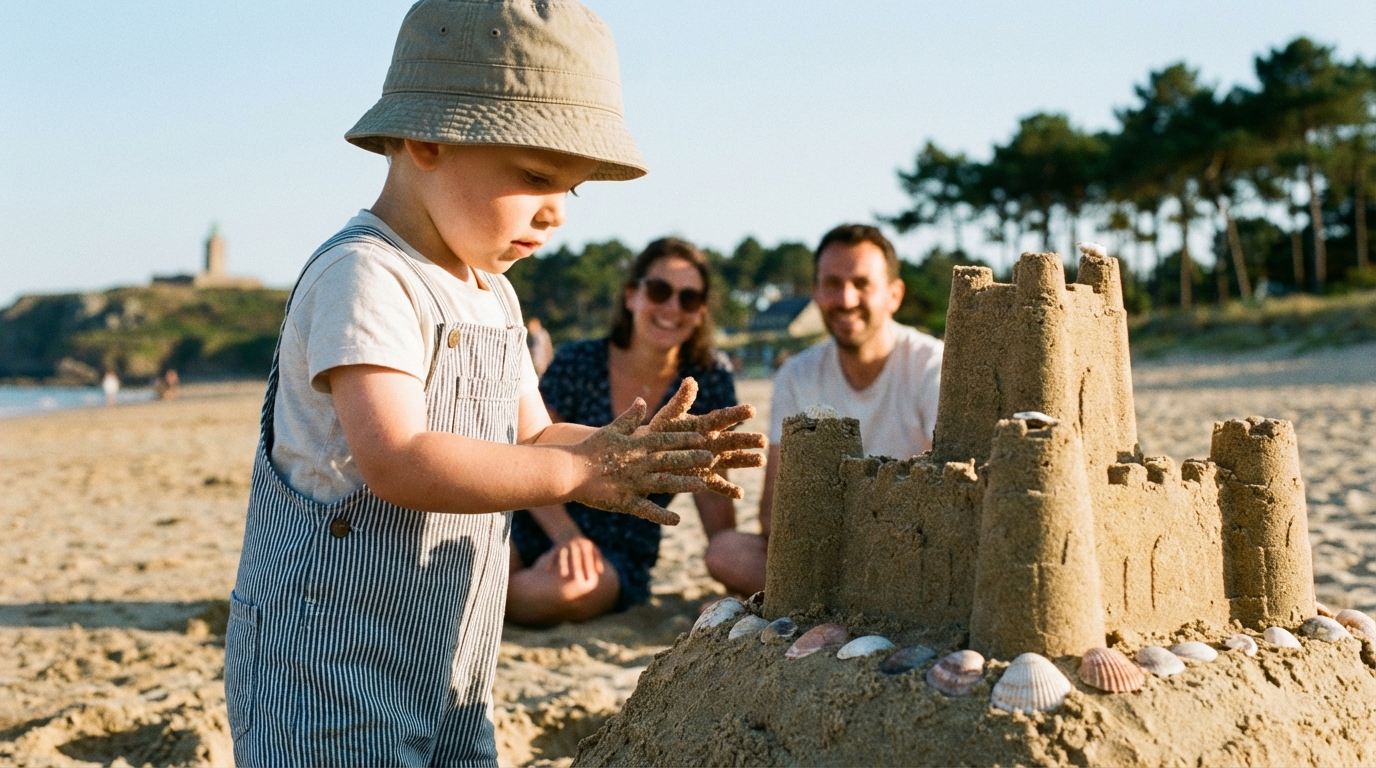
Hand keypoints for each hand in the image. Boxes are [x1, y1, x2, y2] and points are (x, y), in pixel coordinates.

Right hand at [540, 535, 604, 587]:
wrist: (567, 534)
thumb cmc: (583, 547)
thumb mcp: (591, 549)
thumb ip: (597, 560)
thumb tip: (600, 572)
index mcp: (586, 544)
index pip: (588, 555)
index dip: (589, 565)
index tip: (590, 576)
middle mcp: (575, 543)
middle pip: (576, 556)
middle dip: (577, 567)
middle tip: (579, 578)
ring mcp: (565, 545)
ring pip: (563, 555)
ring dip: (563, 565)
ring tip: (564, 575)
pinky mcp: (556, 546)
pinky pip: (552, 555)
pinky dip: (550, 562)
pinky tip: (547, 571)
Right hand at [570, 398, 712, 524]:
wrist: (567, 470)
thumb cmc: (588, 449)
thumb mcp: (611, 429)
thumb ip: (629, 417)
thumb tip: (641, 400)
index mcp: (635, 446)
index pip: (664, 440)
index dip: (684, 439)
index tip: (702, 438)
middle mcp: (637, 463)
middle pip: (668, 460)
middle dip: (690, 458)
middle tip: (711, 458)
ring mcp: (632, 483)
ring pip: (662, 483)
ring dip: (682, 484)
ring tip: (701, 485)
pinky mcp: (624, 501)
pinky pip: (645, 510)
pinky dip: (661, 516)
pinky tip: (676, 520)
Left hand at [640, 378, 766, 498]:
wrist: (649, 453)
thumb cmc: (659, 431)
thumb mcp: (668, 415)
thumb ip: (681, 400)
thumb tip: (691, 380)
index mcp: (705, 425)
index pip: (724, 417)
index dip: (737, 414)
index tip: (751, 410)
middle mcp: (712, 442)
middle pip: (733, 440)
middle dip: (748, 440)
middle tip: (762, 439)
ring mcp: (710, 460)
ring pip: (732, 459)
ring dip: (746, 460)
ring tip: (762, 460)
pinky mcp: (703, 477)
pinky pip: (718, 483)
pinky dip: (728, 489)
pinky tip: (740, 494)